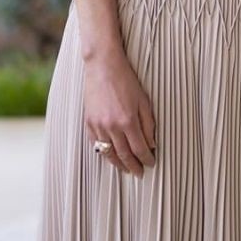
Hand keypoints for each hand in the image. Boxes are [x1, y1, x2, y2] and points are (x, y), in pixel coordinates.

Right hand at [83, 48, 155, 176]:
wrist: (103, 66)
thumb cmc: (126, 81)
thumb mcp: (144, 100)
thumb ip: (148, 124)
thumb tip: (152, 144)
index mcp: (128, 121)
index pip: (139, 149)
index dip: (146, 159)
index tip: (151, 164)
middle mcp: (112, 127)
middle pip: (124, 155)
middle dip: (133, 166)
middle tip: (139, 173)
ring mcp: (98, 126)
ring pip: (108, 153)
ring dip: (118, 164)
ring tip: (126, 169)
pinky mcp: (88, 123)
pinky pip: (96, 145)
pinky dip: (105, 153)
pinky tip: (111, 156)